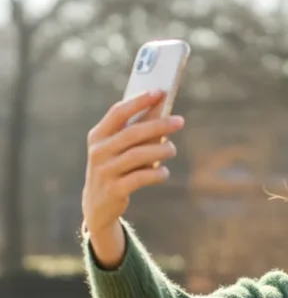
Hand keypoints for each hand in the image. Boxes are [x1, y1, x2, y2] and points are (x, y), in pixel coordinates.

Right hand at [81, 90, 184, 237]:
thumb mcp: (117, 150)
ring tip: (173, 149)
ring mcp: (105, 171)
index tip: (159, 92)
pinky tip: (165, 173)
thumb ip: (134, 133)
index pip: (118, 112)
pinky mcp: (115, 190)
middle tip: (179, 121)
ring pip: (137, 155)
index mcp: (98, 135)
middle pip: (132, 133)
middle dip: (158, 125)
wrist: (98, 204)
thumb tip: (162, 114)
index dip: (138, 101)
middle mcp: (99, 151)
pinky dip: (156, 174)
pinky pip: (140, 178)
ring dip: (160, 150)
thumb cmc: (114, 168)